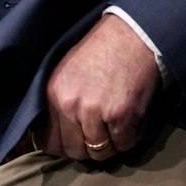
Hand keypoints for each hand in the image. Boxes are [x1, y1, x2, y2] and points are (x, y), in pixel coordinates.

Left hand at [39, 14, 160, 161]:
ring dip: (110, 144)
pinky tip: (133, 120)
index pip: (49, 142)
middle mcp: (71, 105)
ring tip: (118, 127)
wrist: (136, 33)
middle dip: (88, 149)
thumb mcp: (68, 71)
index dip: (64, 147)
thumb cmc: (105, 49)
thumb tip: (57, 134)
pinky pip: (124, 144)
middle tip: (101, 136)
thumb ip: (61, 101)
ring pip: (99, 152)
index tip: (76, 144)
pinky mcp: (121, 115)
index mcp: (54, 93)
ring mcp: (95, 111)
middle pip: (74, 151)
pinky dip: (130, 137)